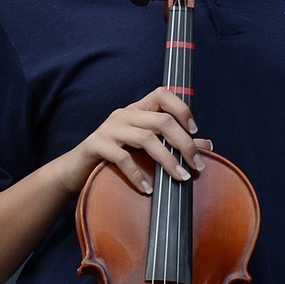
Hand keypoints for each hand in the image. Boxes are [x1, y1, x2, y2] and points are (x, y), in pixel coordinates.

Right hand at [55, 88, 211, 196]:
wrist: (76, 170)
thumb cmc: (115, 158)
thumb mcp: (145, 148)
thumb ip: (174, 144)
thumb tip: (208, 145)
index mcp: (137, 110)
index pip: (162, 94)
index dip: (182, 109)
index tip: (195, 130)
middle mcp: (124, 114)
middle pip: (161, 120)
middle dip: (184, 143)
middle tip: (196, 164)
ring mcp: (110, 128)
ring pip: (146, 138)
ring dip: (167, 160)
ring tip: (180, 178)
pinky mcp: (97, 145)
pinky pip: (122, 158)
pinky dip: (138, 175)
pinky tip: (148, 189)